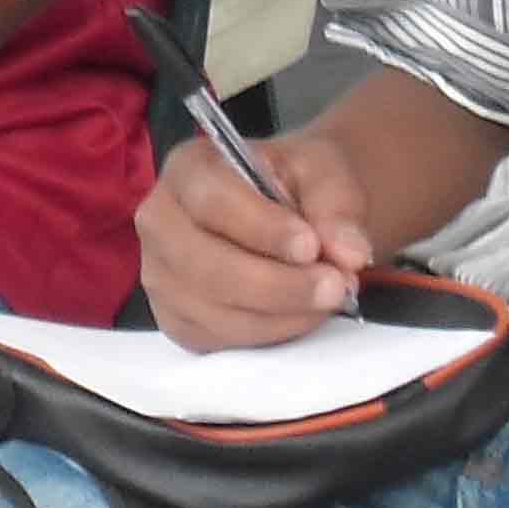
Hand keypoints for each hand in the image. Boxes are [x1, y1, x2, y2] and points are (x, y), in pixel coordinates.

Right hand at [134, 132, 378, 350]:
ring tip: (328, 299)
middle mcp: (160, 222)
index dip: (260, 229)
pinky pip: (219, 338)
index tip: (310, 247)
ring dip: (280, 314)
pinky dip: (269, 333)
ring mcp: (160, 275)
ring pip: (212, 310)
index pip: (210, 202)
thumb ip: (337, 207)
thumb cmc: (298, 186)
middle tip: (335, 286)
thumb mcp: (324, 173)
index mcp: (188, 169)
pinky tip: (301, 315)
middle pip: (203, 265)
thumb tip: (348, 253)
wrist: (291, 215)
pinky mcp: (176, 318)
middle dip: (277, 284)